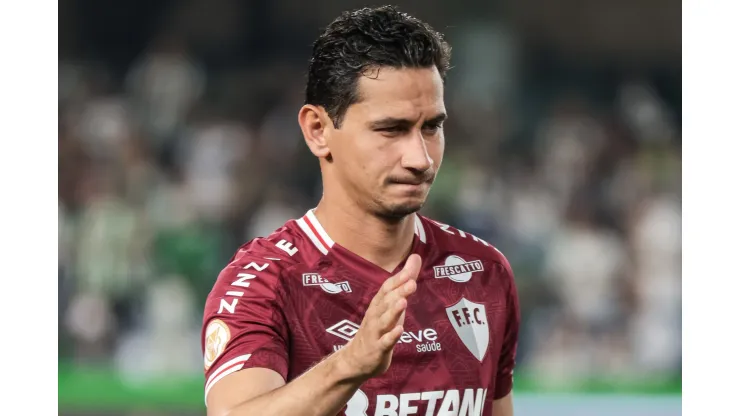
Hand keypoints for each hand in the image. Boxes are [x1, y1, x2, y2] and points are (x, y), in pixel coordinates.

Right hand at [338, 254, 421, 379]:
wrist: (356, 359)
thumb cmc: (378, 328)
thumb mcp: (391, 305)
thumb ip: (404, 283)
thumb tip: (416, 257)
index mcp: (378, 304)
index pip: (387, 288)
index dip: (398, 280)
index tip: (410, 271)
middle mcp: (375, 316)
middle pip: (386, 302)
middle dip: (399, 292)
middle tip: (412, 282)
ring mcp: (375, 332)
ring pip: (384, 320)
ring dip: (393, 311)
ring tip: (403, 302)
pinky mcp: (377, 349)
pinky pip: (385, 342)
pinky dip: (391, 336)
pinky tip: (399, 330)